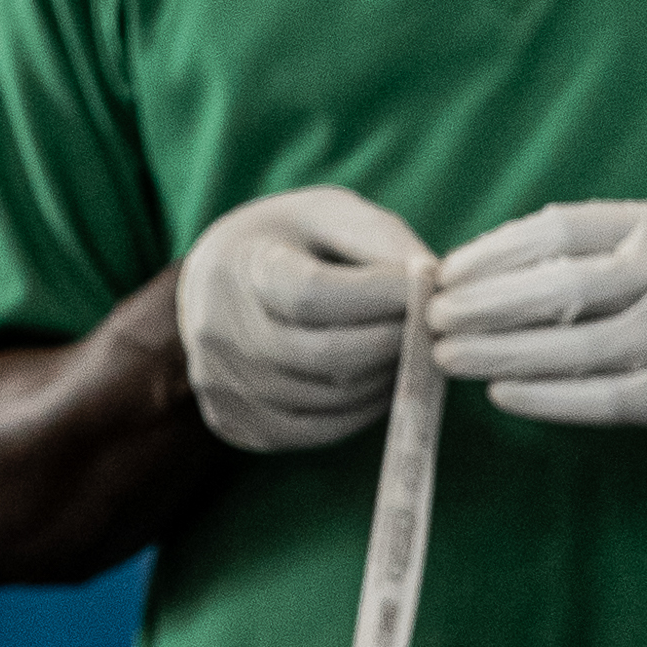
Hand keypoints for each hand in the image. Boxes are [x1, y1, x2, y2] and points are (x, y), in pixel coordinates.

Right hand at [175, 188, 430, 453]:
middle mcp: (220, 330)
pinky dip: (359, 413)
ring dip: (383, 380)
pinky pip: (313, 432)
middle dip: (392, 342)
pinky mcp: (234, 422)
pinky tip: (379, 384)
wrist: (214, 282)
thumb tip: (432, 283)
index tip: (426, 287)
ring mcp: (223, 383)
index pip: (313, 295)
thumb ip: (380, 240)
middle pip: (325, 356)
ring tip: (407, 351)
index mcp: (240, 267)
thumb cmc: (285, 242)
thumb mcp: (327, 214)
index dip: (381, 297)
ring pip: (327, 399)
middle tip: (428, 327)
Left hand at [428, 200, 646, 479]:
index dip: (495, 253)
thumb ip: (578, 261)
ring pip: (579, 345)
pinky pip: (605, 397)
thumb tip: (472, 276)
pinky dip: (547, 398)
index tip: (446, 275)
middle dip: (488, 304)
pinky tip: (502, 394)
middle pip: (566, 286)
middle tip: (435, 319)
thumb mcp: (645, 262)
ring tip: (450, 359)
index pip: (562, 230)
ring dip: (503, 354)